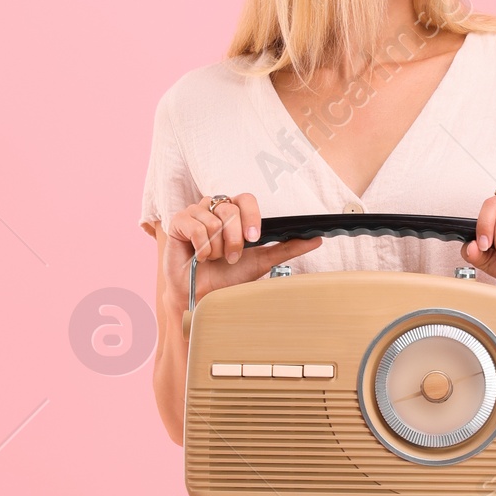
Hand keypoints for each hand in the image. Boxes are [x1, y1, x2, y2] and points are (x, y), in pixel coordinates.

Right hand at [161, 192, 319, 315]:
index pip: (247, 199)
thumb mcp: (261, 262)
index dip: (251, 216)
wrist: (201, 296)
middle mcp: (215, 209)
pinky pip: (194, 224)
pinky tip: (199, 257)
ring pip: (213, 219)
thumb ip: (287, 248)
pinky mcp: (178, 221)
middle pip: (230, 209)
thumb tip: (317, 239)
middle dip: (234, 239)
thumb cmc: (228, 277)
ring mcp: (195, 213)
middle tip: (230, 257)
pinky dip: (201, 246)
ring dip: (216, 247)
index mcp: (235, 214)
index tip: (254, 239)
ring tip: (213, 258)